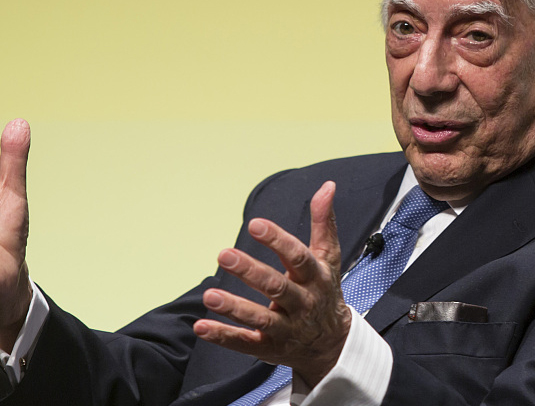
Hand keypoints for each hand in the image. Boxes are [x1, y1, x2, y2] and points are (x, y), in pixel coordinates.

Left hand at [193, 181, 351, 386]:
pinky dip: (223, 336)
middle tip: (223, 255)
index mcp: (315, 277)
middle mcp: (302, 303)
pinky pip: (245, 342)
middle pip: (277, 287)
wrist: (333, 343)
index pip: (297, 256)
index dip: (277, 240)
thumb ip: (324, 222)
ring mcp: (286, 328)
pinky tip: (201, 326)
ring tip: (209, 295)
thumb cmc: (325, 291)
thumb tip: (327, 186)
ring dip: (234, 308)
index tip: (255, 224)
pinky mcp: (269, 347)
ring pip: (260, 318)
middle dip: (250, 272)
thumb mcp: (328, 257)